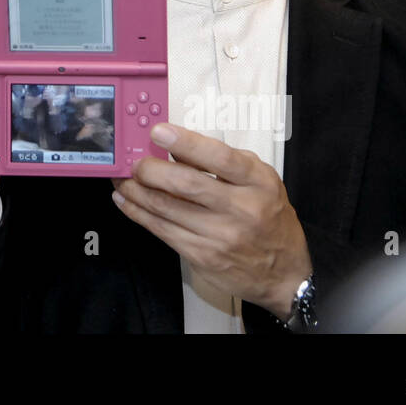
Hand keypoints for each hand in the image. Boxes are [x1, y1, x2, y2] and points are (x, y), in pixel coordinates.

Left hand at [111, 123, 310, 317]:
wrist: (284, 273)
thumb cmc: (268, 217)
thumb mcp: (258, 181)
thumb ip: (223, 162)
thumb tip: (178, 147)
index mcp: (257, 182)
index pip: (219, 158)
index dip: (186, 143)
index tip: (158, 131)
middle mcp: (241, 209)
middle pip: (187, 184)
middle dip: (151, 169)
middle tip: (134, 161)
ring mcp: (220, 236)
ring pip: (167, 209)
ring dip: (137, 191)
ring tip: (122, 178)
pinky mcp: (202, 256)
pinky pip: (162, 231)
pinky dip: (139, 214)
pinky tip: (126, 201)